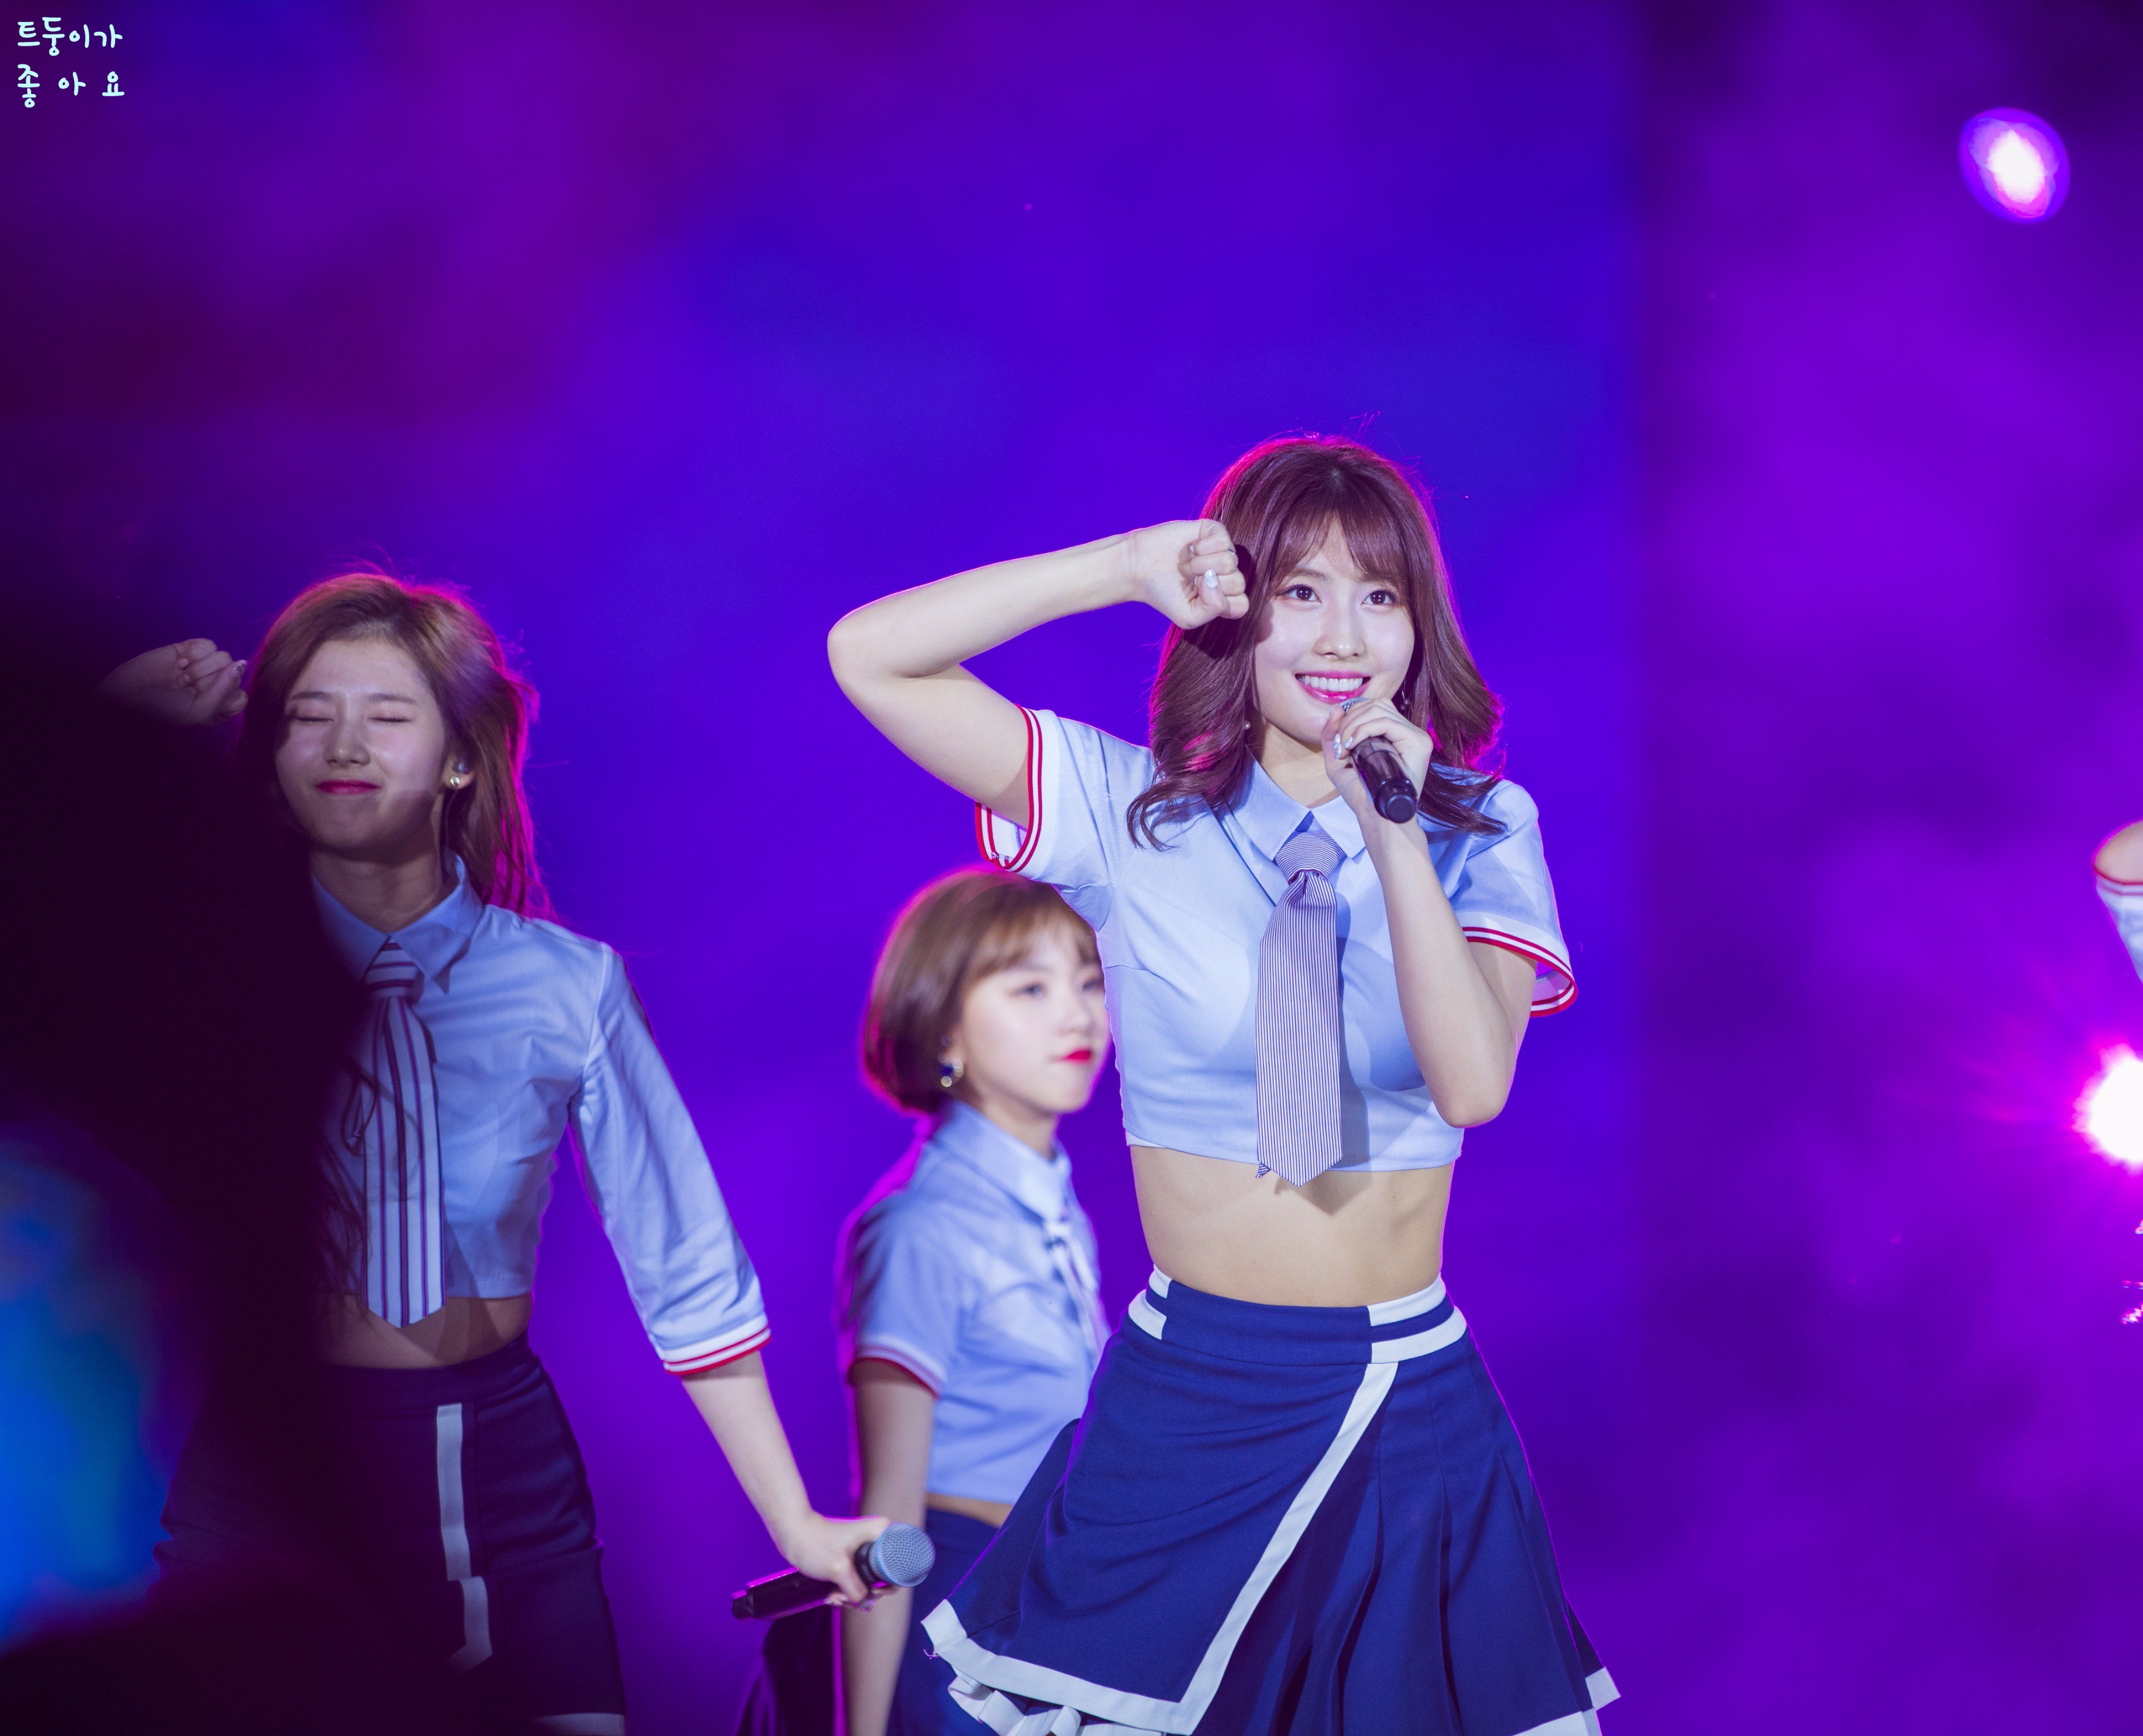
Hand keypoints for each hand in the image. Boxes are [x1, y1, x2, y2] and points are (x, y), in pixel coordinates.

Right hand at [95, 639, 247, 724]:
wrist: (125, 694)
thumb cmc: (162, 710)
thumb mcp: (198, 712)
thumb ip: (224, 691)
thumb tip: (241, 663)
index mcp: (220, 706)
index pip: (240, 696)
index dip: (221, 696)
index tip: (199, 701)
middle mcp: (216, 686)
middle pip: (233, 673)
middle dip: (207, 681)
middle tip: (185, 688)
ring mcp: (205, 667)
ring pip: (224, 656)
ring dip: (199, 668)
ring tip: (181, 677)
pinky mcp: (191, 650)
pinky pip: (209, 644)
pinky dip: (193, 653)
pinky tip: (179, 663)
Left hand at [772, 1510, 890, 1606]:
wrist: (793, 1532)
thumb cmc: (815, 1543)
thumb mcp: (839, 1570)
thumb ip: (856, 1590)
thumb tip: (866, 1603)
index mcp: (881, 1534)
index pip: (898, 1566)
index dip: (887, 1586)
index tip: (870, 1593)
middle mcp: (877, 1540)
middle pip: (882, 1578)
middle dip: (863, 1594)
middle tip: (842, 1597)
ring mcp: (864, 1549)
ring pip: (867, 1582)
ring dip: (851, 1595)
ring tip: (833, 1597)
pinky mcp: (852, 1556)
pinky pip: (856, 1579)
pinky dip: (845, 1590)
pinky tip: (831, 1595)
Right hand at [1120, 518, 1247, 628]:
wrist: (1139, 567)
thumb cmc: (1162, 593)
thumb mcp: (1187, 616)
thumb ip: (1213, 609)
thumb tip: (1216, 579)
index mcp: (1222, 597)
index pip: (1241, 604)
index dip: (1220, 602)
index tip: (1197, 597)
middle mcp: (1225, 575)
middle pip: (1238, 582)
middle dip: (1208, 582)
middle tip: (1189, 579)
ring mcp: (1221, 552)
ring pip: (1231, 561)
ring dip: (1202, 564)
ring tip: (1186, 565)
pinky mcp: (1213, 532)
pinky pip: (1223, 540)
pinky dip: (1204, 546)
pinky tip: (1191, 548)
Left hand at [1323, 697, 1433, 829]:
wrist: (1376, 816)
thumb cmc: (1359, 794)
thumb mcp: (1337, 761)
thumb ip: (1332, 735)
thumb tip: (1336, 708)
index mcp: (1391, 734)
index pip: (1372, 707)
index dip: (1351, 715)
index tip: (1339, 741)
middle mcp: (1405, 732)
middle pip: (1376, 703)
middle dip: (1350, 719)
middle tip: (1341, 745)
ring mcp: (1415, 736)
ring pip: (1380, 709)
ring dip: (1354, 725)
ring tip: (1346, 747)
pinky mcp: (1419, 742)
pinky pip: (1387, 722)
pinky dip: (1364, 729)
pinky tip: (1354, 745)